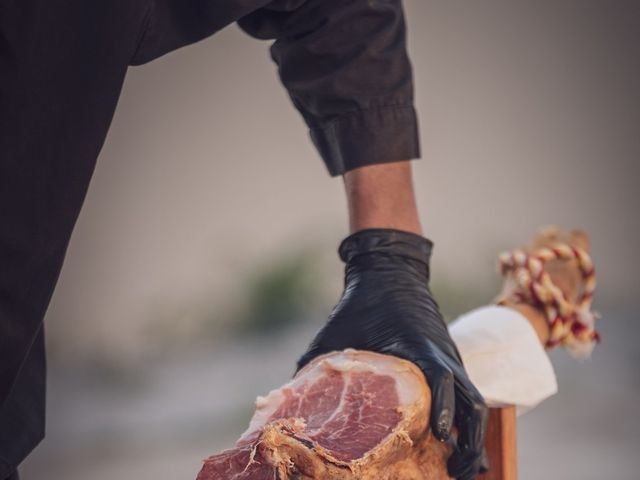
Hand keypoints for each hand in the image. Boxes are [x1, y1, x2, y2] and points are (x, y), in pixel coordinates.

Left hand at [297, 229, 487, 479]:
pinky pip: (466, 396)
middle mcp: (442, 356)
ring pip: (475, 403)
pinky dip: (465, 422)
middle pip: (471, 401)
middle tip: (458, 472)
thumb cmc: (360, 304)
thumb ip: (316, 364)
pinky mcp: (449, 363)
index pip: (442, 377)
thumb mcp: (335, 333)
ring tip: (464, 468)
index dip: (444, 407)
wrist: (388, 273)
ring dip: (473, 437)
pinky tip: (456, 446)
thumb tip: (287, 398)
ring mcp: (450, 360)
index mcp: (419, 347)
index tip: (440, 436)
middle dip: (470, 440)